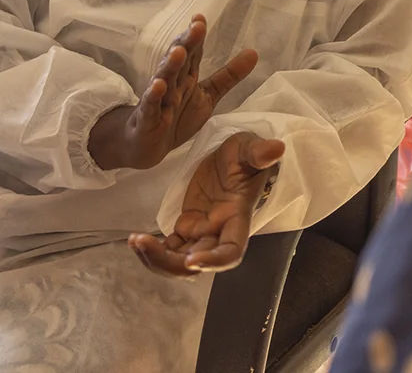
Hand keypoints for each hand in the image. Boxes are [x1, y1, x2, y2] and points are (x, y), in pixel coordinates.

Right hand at [88, 15, 259, 170]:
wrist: (147, 147)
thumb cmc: (176, 116)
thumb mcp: (208, 95)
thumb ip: (229, 75)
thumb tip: (254, 52)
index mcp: (186, 76)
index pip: (193, 53)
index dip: (196, 36)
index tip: (200, 18)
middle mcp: (172, 84)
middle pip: (179, 61)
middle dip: (187, 43)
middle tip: (196, 27)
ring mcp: (158, 100)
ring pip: (164, 79)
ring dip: (170, 65)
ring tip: (178, 51)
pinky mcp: (148, 119)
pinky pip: (150, 106)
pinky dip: (153, 96)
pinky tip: (157, 85)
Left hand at [129, 132, 285, 277]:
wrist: (232, 157)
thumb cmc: (245, 153)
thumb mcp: (249, 148)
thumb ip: (259, 152)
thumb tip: (276, 148)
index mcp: (237, 217)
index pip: (231, 250)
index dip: (214, 261)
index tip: (191, 260)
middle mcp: (219, 232)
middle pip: (198, 263)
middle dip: (169, 262)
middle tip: (142, 244)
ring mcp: (202, 232)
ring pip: (179, 260)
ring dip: (157, 258)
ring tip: (135, 241)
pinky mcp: (188, 227)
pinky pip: (170, 248)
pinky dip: (154, 249)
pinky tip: (136, 240)